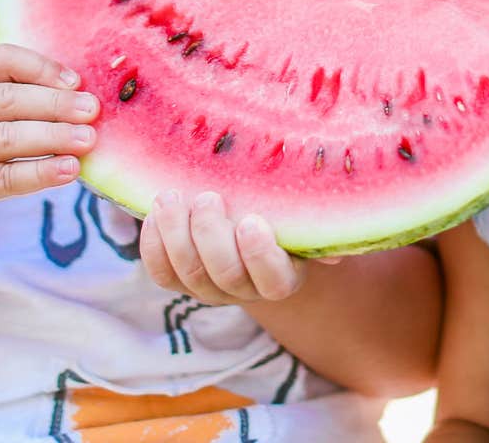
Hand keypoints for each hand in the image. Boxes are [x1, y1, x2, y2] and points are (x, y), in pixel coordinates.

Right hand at [0, 44, 98, 245]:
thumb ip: (4, 103)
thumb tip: (77, 97)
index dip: (40, 66)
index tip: (76, 81)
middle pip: (7, 99)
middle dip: (56, 104)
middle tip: (93, 111)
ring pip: (6, 138)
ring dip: (54, 137)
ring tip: (88, 140)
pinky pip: (4, 178)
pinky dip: (41, 173)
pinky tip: (69, 170)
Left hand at [138, 190, 337, 304]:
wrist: (247, 216)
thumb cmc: (280, 210)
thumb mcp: (301, 215)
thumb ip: (316, 223)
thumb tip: (335, 246)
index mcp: (282, 277)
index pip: (274, 282)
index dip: (260, 256)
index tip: (252, 220)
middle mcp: (244, 290)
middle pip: (224, 275)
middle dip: (211, 236)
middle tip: (207, 198)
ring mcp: (207, 288)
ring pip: (188, 273)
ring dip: (176, 233)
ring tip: (172, 197)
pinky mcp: (177, 281)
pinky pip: (160, 273)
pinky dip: (153, 244)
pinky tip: (155, 215)